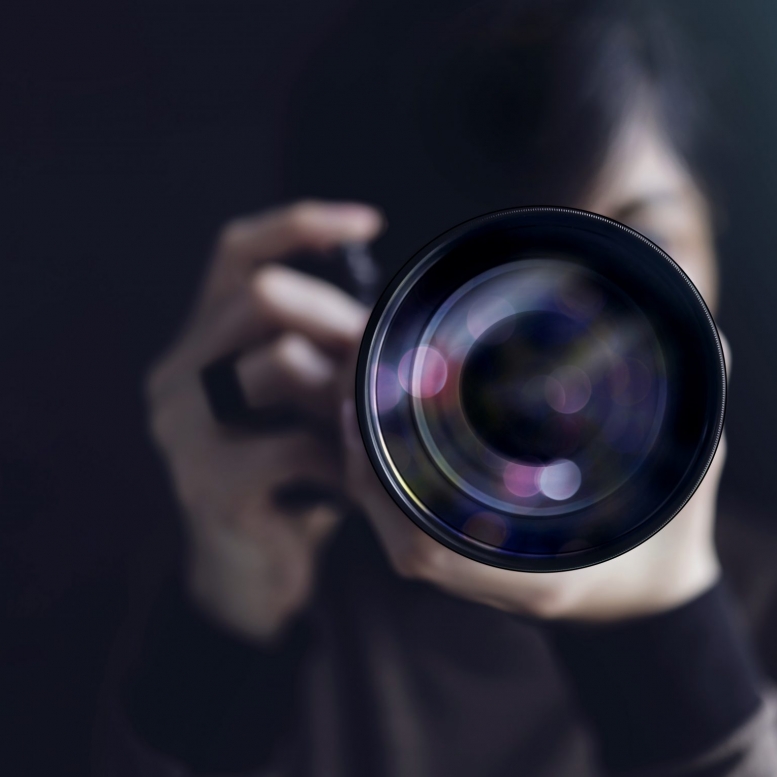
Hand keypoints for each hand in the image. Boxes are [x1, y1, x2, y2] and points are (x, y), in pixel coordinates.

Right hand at [145, 201, 379, 640]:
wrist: (250, 565)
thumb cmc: (288, 470)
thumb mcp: (300, 399)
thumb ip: (321, 351)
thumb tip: (392, 314)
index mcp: (202, 340)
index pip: (237, 250)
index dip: (300, 224)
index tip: (371, 221)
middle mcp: (177, 373)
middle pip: (263, 296)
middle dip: (340, 321)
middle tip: (384, 360)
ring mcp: (182, 430)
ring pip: (281, 365)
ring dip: (343, 394)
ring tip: (370, 428)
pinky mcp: (207, 484)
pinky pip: (296, 448)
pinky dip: (340, 462)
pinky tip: (354, 484)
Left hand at [341, 339, 728, 621]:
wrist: (646, 597)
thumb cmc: (668, 538)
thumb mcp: (689, 468)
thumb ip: (686, 407)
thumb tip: (690, 330)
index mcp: (532, 571)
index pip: (425, 543)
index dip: (381, 480)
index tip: (366, 412)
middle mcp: (487, 575)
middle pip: (392, 524)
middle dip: (363, 454)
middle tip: (356, 384)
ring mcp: (470, 569)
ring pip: (390, 523)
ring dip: (367, 463)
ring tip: (359, 400)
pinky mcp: (465, 556)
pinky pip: (402, 523)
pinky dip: (381, 479)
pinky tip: (380, 433)